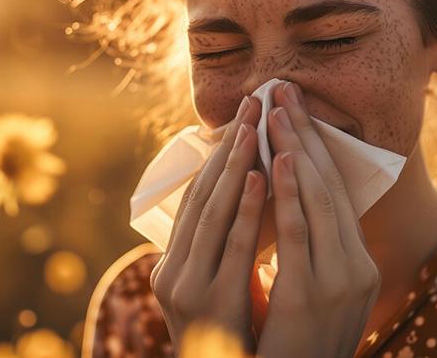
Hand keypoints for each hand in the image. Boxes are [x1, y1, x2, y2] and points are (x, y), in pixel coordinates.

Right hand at [150, 94, 266, 352]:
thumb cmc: (232, 342)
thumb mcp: (220, 292)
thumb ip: (224, 255)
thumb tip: (248, 207)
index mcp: (173, 265)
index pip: (197, 198)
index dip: (219, 155)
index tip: (243, 117)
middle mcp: (173, 271)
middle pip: (203, 196)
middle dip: (229, 148)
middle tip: (251, 103)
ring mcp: (188, 288)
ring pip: (214, 214)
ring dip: (236, 167)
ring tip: (254, 126)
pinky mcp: (212, 304)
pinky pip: (232, 248)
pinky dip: (247, 209)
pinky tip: (263, 177)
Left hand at [257, 81, 380, 357]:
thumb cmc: (296, 347)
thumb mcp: (312, 295)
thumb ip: (309, 256)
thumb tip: (288, 209)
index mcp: (358, 266)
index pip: (337, 193)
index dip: (315, 147)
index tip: (294, 110)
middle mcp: (357, 269)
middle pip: (331, 186)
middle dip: (306, 136)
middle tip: (283, 91)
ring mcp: (340, 282)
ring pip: (319, 202)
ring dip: (297, 152)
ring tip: (279, 111)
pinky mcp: (312, 296)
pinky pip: (300, 235)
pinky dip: (290, 195)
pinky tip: (277, 163)